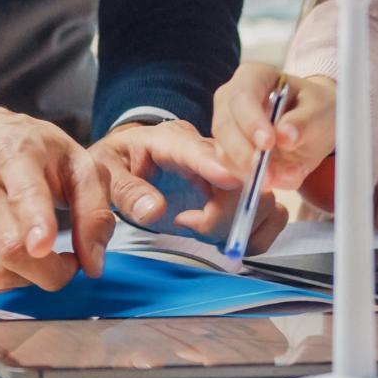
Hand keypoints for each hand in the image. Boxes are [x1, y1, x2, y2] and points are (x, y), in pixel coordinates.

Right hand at [0, 104, 111, 293]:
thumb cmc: (31, 152)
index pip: (24, 194)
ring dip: (28, 278)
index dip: (36, 223)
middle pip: (10, 248)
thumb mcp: (77, 164)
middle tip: (66, 262)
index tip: (44, 244)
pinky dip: (2, 282)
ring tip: (37, 255)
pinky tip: (10, 260)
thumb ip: (94, 212)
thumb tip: (92, 263)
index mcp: (15, 154)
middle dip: (49, 272)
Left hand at [89, 120, 275, 246]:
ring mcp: (229, 172)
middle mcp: (209, 151)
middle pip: (242, 177)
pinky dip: (255, 234)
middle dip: (224, 214)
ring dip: (239, 226)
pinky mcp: (239, 194)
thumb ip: (127, 191)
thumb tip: (154, 210)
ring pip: (262, 198)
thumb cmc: (117, 162)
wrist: (128, 160)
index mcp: (172, 139)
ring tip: (199, 228)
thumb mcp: (107, 171)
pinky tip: (222, 237)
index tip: (230, 181)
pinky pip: (270, 213)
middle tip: (190, 225)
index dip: (216, 166)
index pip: (199, 150)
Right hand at [209, 62, 335, 195]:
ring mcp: (227, 125)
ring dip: (251, 172)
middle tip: (270, 174)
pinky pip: (232, 169)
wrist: (313, 122)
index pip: (242, 96)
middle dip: (245, 154)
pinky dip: (254, 179)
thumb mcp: (319, 110)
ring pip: (223, 152)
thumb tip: (284, 136)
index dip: (251, 121)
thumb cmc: (314, 107)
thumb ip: (303, 121)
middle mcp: (232, 98)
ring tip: (285, 176)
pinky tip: (279, 179)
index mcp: (253, 76)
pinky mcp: (229, 150)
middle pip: (225, 126)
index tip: (268, 143)